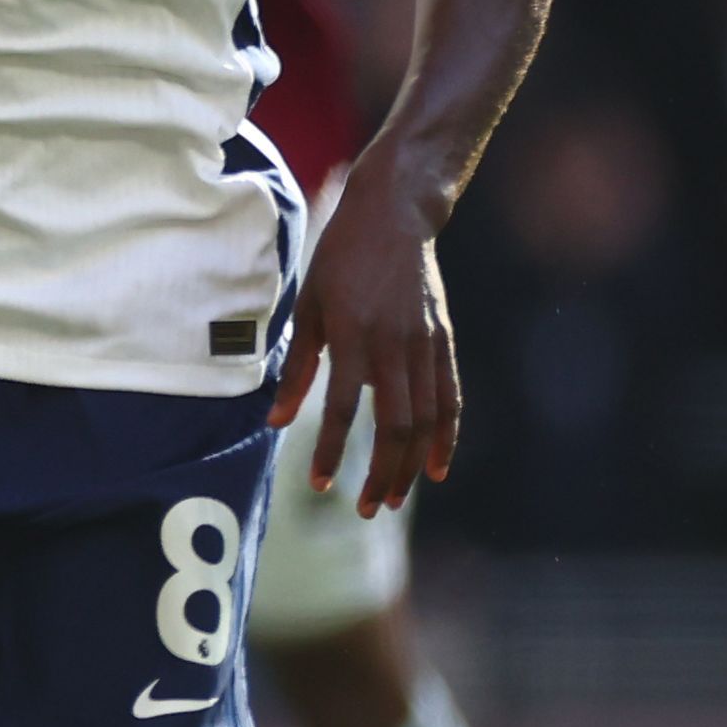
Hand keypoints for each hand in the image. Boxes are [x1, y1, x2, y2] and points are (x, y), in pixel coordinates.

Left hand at [274, 164, 459, 510]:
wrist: (394, 217)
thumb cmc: (338, 261)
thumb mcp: (306, 307)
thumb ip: (296, 367)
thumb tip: (276, 421)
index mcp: (353, 336)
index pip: (344, 410)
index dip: (332, 452)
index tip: (318, 484)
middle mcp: (395, 346)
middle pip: (395, 426)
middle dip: (381, 474)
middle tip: (366, 509)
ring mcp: (426, 345)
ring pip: (426, 420)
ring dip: (411, 465)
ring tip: (394, 498)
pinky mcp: (445, 341)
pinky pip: (450, 399)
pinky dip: (446, 437)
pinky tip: (437, 468)